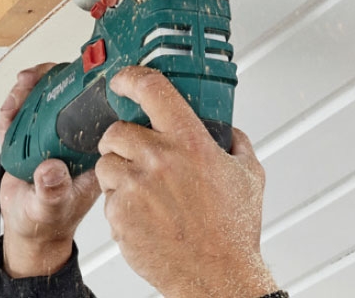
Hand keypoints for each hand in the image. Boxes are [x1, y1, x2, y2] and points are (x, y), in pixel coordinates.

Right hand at [0, 64, 101, 277]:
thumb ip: (50, 191)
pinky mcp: (31, 137)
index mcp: (92, 149)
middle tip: (38, 76)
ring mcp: (53, 135)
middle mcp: (75, 137)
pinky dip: (15, 103)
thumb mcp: (49, 208)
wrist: (30, 228)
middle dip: (55, 79)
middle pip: (71, 95)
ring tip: (23, 83)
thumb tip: (51, 171)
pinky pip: (24, 113)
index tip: (75, 75)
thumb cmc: (49, 220)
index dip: (88, 87)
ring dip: (34, 86)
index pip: (97, 109)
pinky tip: (11, 103)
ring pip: (47, 98)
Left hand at [96, 66, 278, 297]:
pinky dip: (120, 201)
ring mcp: (135, 187)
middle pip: (116, 130)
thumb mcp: (249, 174)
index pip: (151, 89)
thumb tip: (226, 130)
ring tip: (141, 186)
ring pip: (106, 163)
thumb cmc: (233, 229)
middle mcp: (158, 158)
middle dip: (122, 138)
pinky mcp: (120, 215)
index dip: (131, 78)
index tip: (123, 80)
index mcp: (189, 141)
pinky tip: (143, 212)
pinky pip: (108, 197)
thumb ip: (236, 142)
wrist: (218, 276)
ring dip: (118, 170)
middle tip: (135, 151)